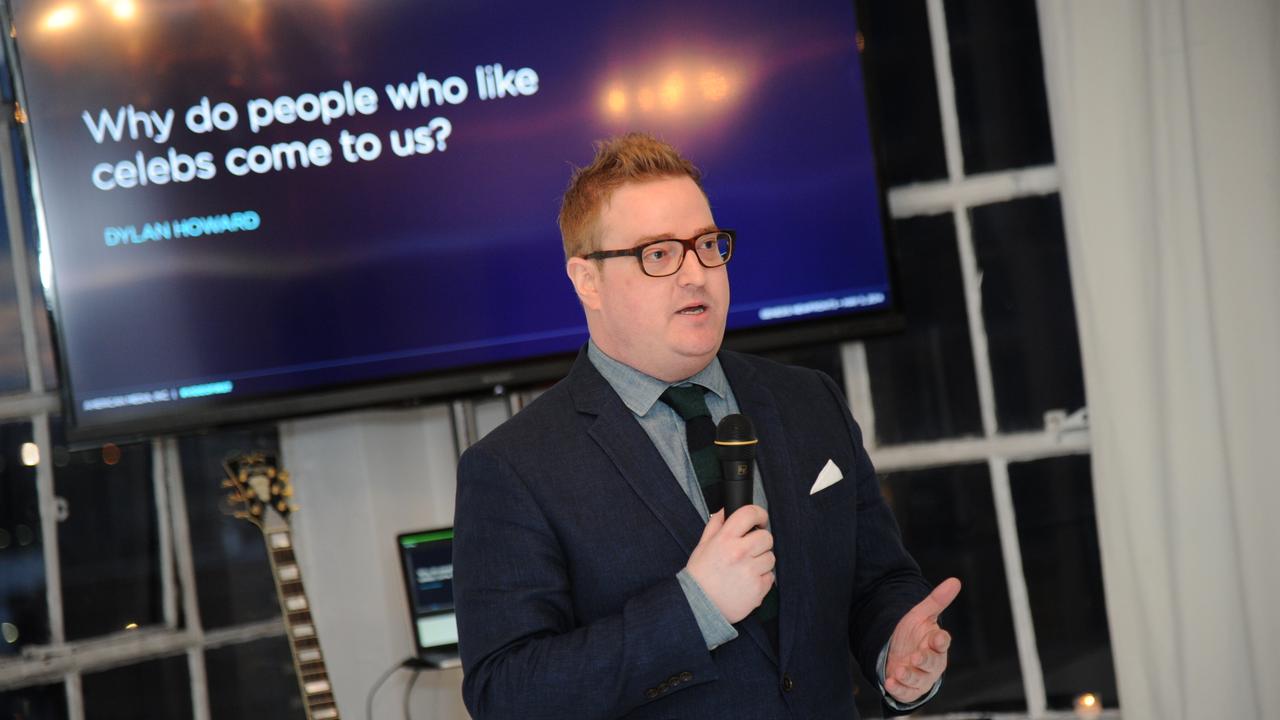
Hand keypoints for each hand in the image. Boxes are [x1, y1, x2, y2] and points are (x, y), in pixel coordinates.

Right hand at [684, 505, 773, 623]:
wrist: (699, 607)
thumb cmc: (700, 575)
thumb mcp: (703, 546)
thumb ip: (716, 525)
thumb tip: (727, 509)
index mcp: (725, 539)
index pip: (749, 514)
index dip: (758, 514)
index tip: (760, 519)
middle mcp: (739, 553)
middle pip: (766, 537)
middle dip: (760, 541)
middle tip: (750, 549)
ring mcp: (751, 572)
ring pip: (770, 557)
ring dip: (762, 561)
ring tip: (746, 568)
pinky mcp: (758, 589)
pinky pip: (770, 577)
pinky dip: (762, 578)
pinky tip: (747, 582)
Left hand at [884, 577, 960, 703]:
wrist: (900, 654)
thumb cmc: (915, 636)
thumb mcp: (921, 615)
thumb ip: (937, 601)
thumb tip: (955, 581)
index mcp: (936, 644)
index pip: (942, 642)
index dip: (940, 641)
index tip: (937, 638)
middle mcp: (932, 663)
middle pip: (932, 664)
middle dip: (925, 661)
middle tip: (916, 657)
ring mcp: (921, 677)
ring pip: (919, 679)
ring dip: (909, 676)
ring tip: (899, 670)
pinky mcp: (909, 689)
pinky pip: (905, 692)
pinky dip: (898, 689)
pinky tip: (889, 683)